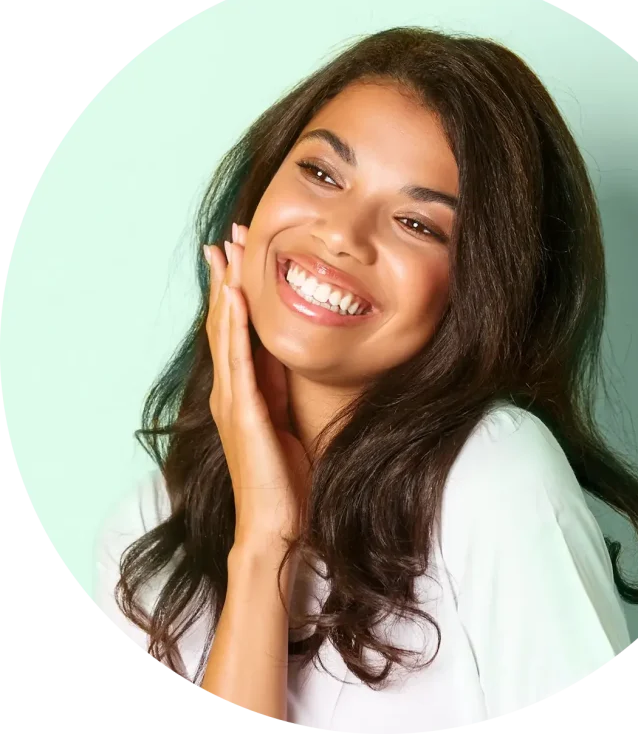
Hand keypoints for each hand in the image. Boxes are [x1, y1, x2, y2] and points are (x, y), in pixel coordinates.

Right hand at [204, 223, 310, 556]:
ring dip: (226, 292)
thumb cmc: (284, 478)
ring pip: (226, 334)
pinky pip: (239, 361)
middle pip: (224, 323)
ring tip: (224, 255)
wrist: (277, 523)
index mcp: (244, 391)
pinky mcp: (245, 413)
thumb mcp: (285, 419)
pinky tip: (237, 299)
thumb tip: (288, 358)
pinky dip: (236, 327)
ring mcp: (233, 401)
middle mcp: (231, 390)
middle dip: (224, 280)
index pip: (235, 331)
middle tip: (223, 239)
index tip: (237, 256)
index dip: (234, 292)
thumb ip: (280, 388)